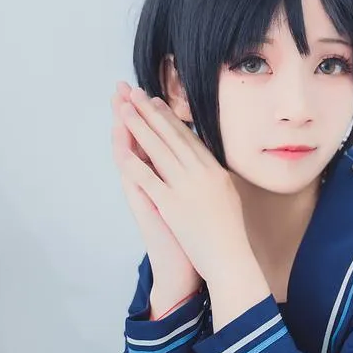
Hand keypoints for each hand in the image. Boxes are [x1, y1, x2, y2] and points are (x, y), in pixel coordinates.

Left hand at [116, 85, 257, 291]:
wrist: (232, 260)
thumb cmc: (231, 235)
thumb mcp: (229, 197)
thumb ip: (216, 178)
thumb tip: (211, 166)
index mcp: (215, 171)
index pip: (188, 138)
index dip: (169, 118)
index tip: (156, 102)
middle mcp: (201, 173)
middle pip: (171, 136)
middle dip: (150, 112)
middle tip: (134, 93)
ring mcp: (186, 188)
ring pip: (158, 150)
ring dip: (138, 127)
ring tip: (124, 108)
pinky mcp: (171, 205)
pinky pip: (147, 179)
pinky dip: (133, 162)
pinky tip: (120, 148)